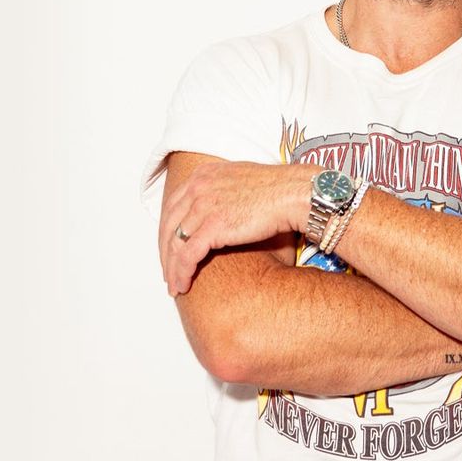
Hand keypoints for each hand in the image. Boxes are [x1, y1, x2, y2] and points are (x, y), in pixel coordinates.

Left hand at [159, 160, 315, 295]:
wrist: (296, 193)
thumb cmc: (280, 191)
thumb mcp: (241, 182)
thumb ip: (224, 192)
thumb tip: (223, 210)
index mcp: (203, 174)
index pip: (174, 206)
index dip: (168, 231)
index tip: (170, 249)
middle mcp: (198, 187)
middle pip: (168, 225)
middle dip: (165, 252)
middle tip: (168, 271)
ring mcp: (204, 205)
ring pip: (174, 243)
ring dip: (172, 268)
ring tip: (174, 285)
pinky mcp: (213, 226)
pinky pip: (187, 255)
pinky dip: (181, 273)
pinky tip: (182, 286)